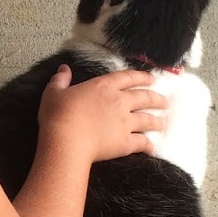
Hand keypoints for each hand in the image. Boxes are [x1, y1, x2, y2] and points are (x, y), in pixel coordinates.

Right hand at [36, 63, 166, 161]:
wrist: (66, 140)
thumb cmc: (58, 115)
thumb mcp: (53, 93)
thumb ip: (60, 80)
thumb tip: (64, 69)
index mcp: (103, 86)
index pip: (127, 77)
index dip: (140, 77)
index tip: (150, 79)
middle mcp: (119, 102)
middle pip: (144, 97)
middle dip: (156, 98)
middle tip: (164, 101)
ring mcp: (125, 123)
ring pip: (147, 119)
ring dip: (157, 120)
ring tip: (163, 122)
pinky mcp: (125, 142)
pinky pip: (142, 143)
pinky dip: (149, 145)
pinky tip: (152, 147)